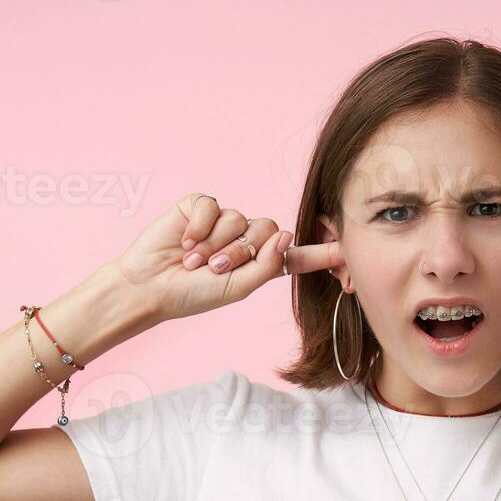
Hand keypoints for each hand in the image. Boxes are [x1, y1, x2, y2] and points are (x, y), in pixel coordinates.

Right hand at [110, 192, 342, 320]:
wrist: (150, 286)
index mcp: (260, 264)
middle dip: (240, 253)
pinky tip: (184, 242)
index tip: (351, 251)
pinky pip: (214, 206)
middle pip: (267, 230)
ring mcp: (223, 221)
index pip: (297, 256)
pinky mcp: (201, 207)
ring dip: (217, 245)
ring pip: (241, 219)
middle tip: (213, 270)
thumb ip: (266, 266)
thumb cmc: (191, 294)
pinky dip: (200, 228)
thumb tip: (285, 234)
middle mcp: (246, 240)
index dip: (324, 252)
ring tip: (195, 260)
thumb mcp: (236, 288)